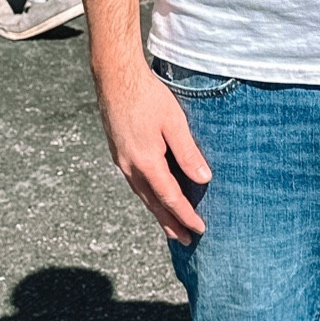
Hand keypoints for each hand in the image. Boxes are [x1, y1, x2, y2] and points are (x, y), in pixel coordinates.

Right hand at [95, 60, 211, 243]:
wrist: (116, 79)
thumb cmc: (148, 96)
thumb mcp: (175, 123)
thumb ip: (188, 152)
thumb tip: (204, 178)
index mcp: (146, 162)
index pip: (170, 198)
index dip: (185, 215)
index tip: (199, 229)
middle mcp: (130, 167)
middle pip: (153, 203)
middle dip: (170, 223)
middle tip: (185, 240)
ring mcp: (121, 161)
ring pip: (142, 195)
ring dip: (158, 212)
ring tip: (171, 227)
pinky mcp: (119, 153)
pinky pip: (136, 183)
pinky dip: (148, 196)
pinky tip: (154, 197)